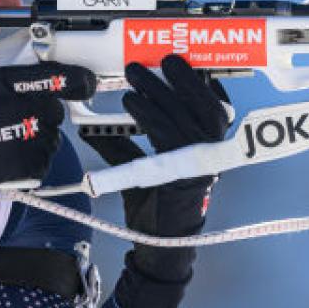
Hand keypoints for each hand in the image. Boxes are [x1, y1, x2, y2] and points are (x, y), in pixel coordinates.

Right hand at [0, 0, 95, 201]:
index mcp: (11, 82)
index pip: (64, 78)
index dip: (82, 80)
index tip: (85, 82)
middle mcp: (24, 110)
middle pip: (57, 108)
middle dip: (43, 109)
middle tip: (18, 113)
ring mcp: (27, 140)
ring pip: (52, 135)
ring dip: (39, 134)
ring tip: (11, 133)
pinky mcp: (25, 166)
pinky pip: (45, 160)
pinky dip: (34, 158)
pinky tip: (11, 151)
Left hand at [92, 54, 231, 307]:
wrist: (161, 247)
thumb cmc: (157, 205)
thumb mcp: (142, 167)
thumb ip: (123, 145)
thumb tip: (91, 125)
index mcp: (210, 149)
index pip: (217, 107)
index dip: (204, 81)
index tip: (184, 61)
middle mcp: (212, 156)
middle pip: (206, 107)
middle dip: (184, 78)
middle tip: (156, 60)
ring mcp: (199, 166)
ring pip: (184, 118)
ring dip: (158, 92)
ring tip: (134, 76)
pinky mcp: (182, 176)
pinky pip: (166, 137)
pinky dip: (147, 116)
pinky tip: (131, 104)